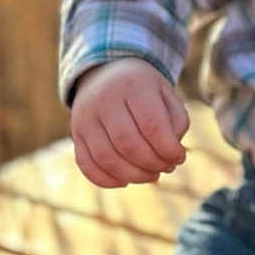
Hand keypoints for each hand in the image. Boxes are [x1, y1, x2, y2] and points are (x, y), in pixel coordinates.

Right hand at [69, 59, 190, 188]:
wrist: (105, 74)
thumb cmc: (144, 91)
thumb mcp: (166, 95)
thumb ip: (177, 123)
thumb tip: (172, 156)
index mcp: (132, 85)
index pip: (151, 125)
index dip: (168, 149)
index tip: (179, 157)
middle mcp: (103, 99)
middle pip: (128, 144)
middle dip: (152, 164)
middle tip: (165, 168)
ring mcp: (85, 117)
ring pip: (106, 158)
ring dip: (133, 175)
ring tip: (150, 175)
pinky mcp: (75, 133)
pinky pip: (86, 164)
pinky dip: (107, 180)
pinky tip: (125, 180)